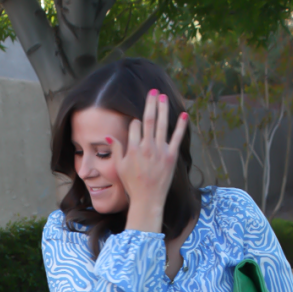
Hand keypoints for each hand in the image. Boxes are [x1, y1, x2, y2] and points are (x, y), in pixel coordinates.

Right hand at [106, 90, 188, 233]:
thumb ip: (116, 150)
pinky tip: (184, 115)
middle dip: (151, 103)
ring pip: (162, 124)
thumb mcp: (119, 168)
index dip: (136, 122)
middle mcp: (146, 147)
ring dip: (163, 109)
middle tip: (153, 91)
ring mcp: (160, 151)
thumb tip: (108, 135)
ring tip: (164, 97)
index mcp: (133, 149)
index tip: (138, 122)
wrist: (147, 200)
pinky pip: (177, 138)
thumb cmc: (132, 185)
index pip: (135, 126)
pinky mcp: (171, 157)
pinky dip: (181, 126)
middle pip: (149, 120)